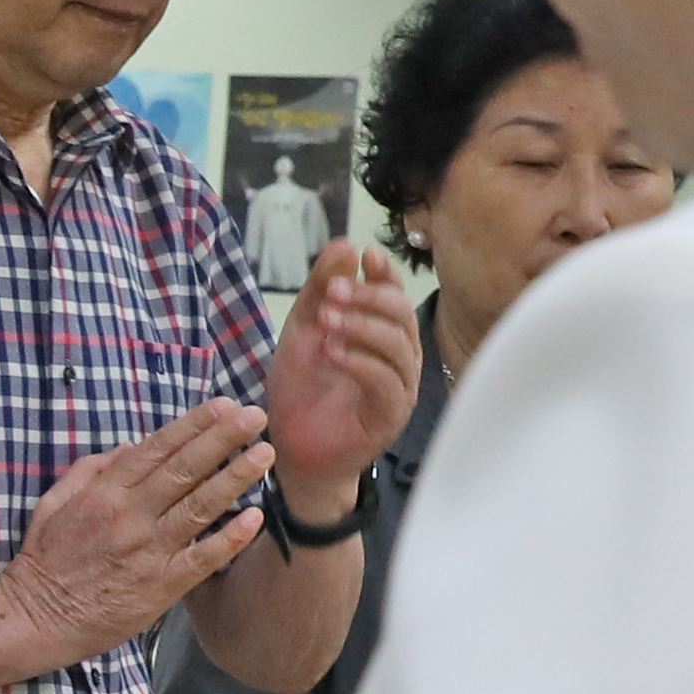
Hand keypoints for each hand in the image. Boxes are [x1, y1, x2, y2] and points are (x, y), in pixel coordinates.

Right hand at [0, 401, 274, 664]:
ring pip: (200, 507)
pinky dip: (230, 538)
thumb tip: (129, 447)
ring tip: (264, 454)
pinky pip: (202, 558)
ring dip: (235, 477)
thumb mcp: (54, 503)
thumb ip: (91, 471)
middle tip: (255, 416)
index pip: (157, 449)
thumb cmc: (45, 562)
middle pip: (185, 469)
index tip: (223, 406)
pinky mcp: (160, 586)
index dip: (193, 425)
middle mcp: (130, 516)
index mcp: (104, 493)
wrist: (37, 619)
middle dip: (223, 438)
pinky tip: (255, 517)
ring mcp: (148, 551)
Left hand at [264, 242, 423, 499]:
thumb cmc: (303, 389)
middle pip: (401, 316)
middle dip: (369, 298)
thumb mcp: (304, 329)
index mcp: (384, 333)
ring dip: (362, 327)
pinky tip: (333, 353)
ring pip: (398, 347)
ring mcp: (400, 388)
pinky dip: (360, 363)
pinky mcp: (390, 417)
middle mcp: (400, 358)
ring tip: (328, 321)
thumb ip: (321, 290)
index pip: (395, 294)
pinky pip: (386, 383)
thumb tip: (345, 245)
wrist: (292, 448)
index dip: (385, 273)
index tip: (366, 255)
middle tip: (334, 292)